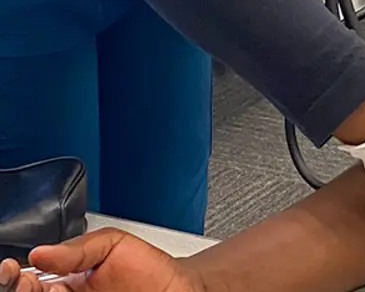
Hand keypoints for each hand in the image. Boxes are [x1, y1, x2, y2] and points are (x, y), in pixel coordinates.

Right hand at [0, 230, 198, 291]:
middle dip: (20, 291)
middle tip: (26, 284)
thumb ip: (76, 249)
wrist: (180, 290)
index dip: (13, 278)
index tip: (13, 272)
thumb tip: (39, 253)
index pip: (24, 284)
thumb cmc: (148, 269)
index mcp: (61, 283)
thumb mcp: (111, 245)